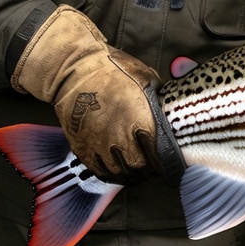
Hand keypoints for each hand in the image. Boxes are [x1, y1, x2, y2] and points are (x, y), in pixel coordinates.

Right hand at [11, 5, 183, 183]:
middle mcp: (120, 137)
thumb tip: (169, 109)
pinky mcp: (82, 147)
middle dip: (148, 171)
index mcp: (141, 119)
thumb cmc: (114, 69)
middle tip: (153, 171)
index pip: (157, 153)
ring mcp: (99, 144)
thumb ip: (158, 99)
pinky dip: (110, 175)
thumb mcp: (145, 78)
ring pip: (119, 172)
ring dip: (130, 176)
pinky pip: (99, 170)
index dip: (163, 162)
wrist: (75, 70)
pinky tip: (117, 173)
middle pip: (138, 166)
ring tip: (137, 175)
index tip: (167, 164)